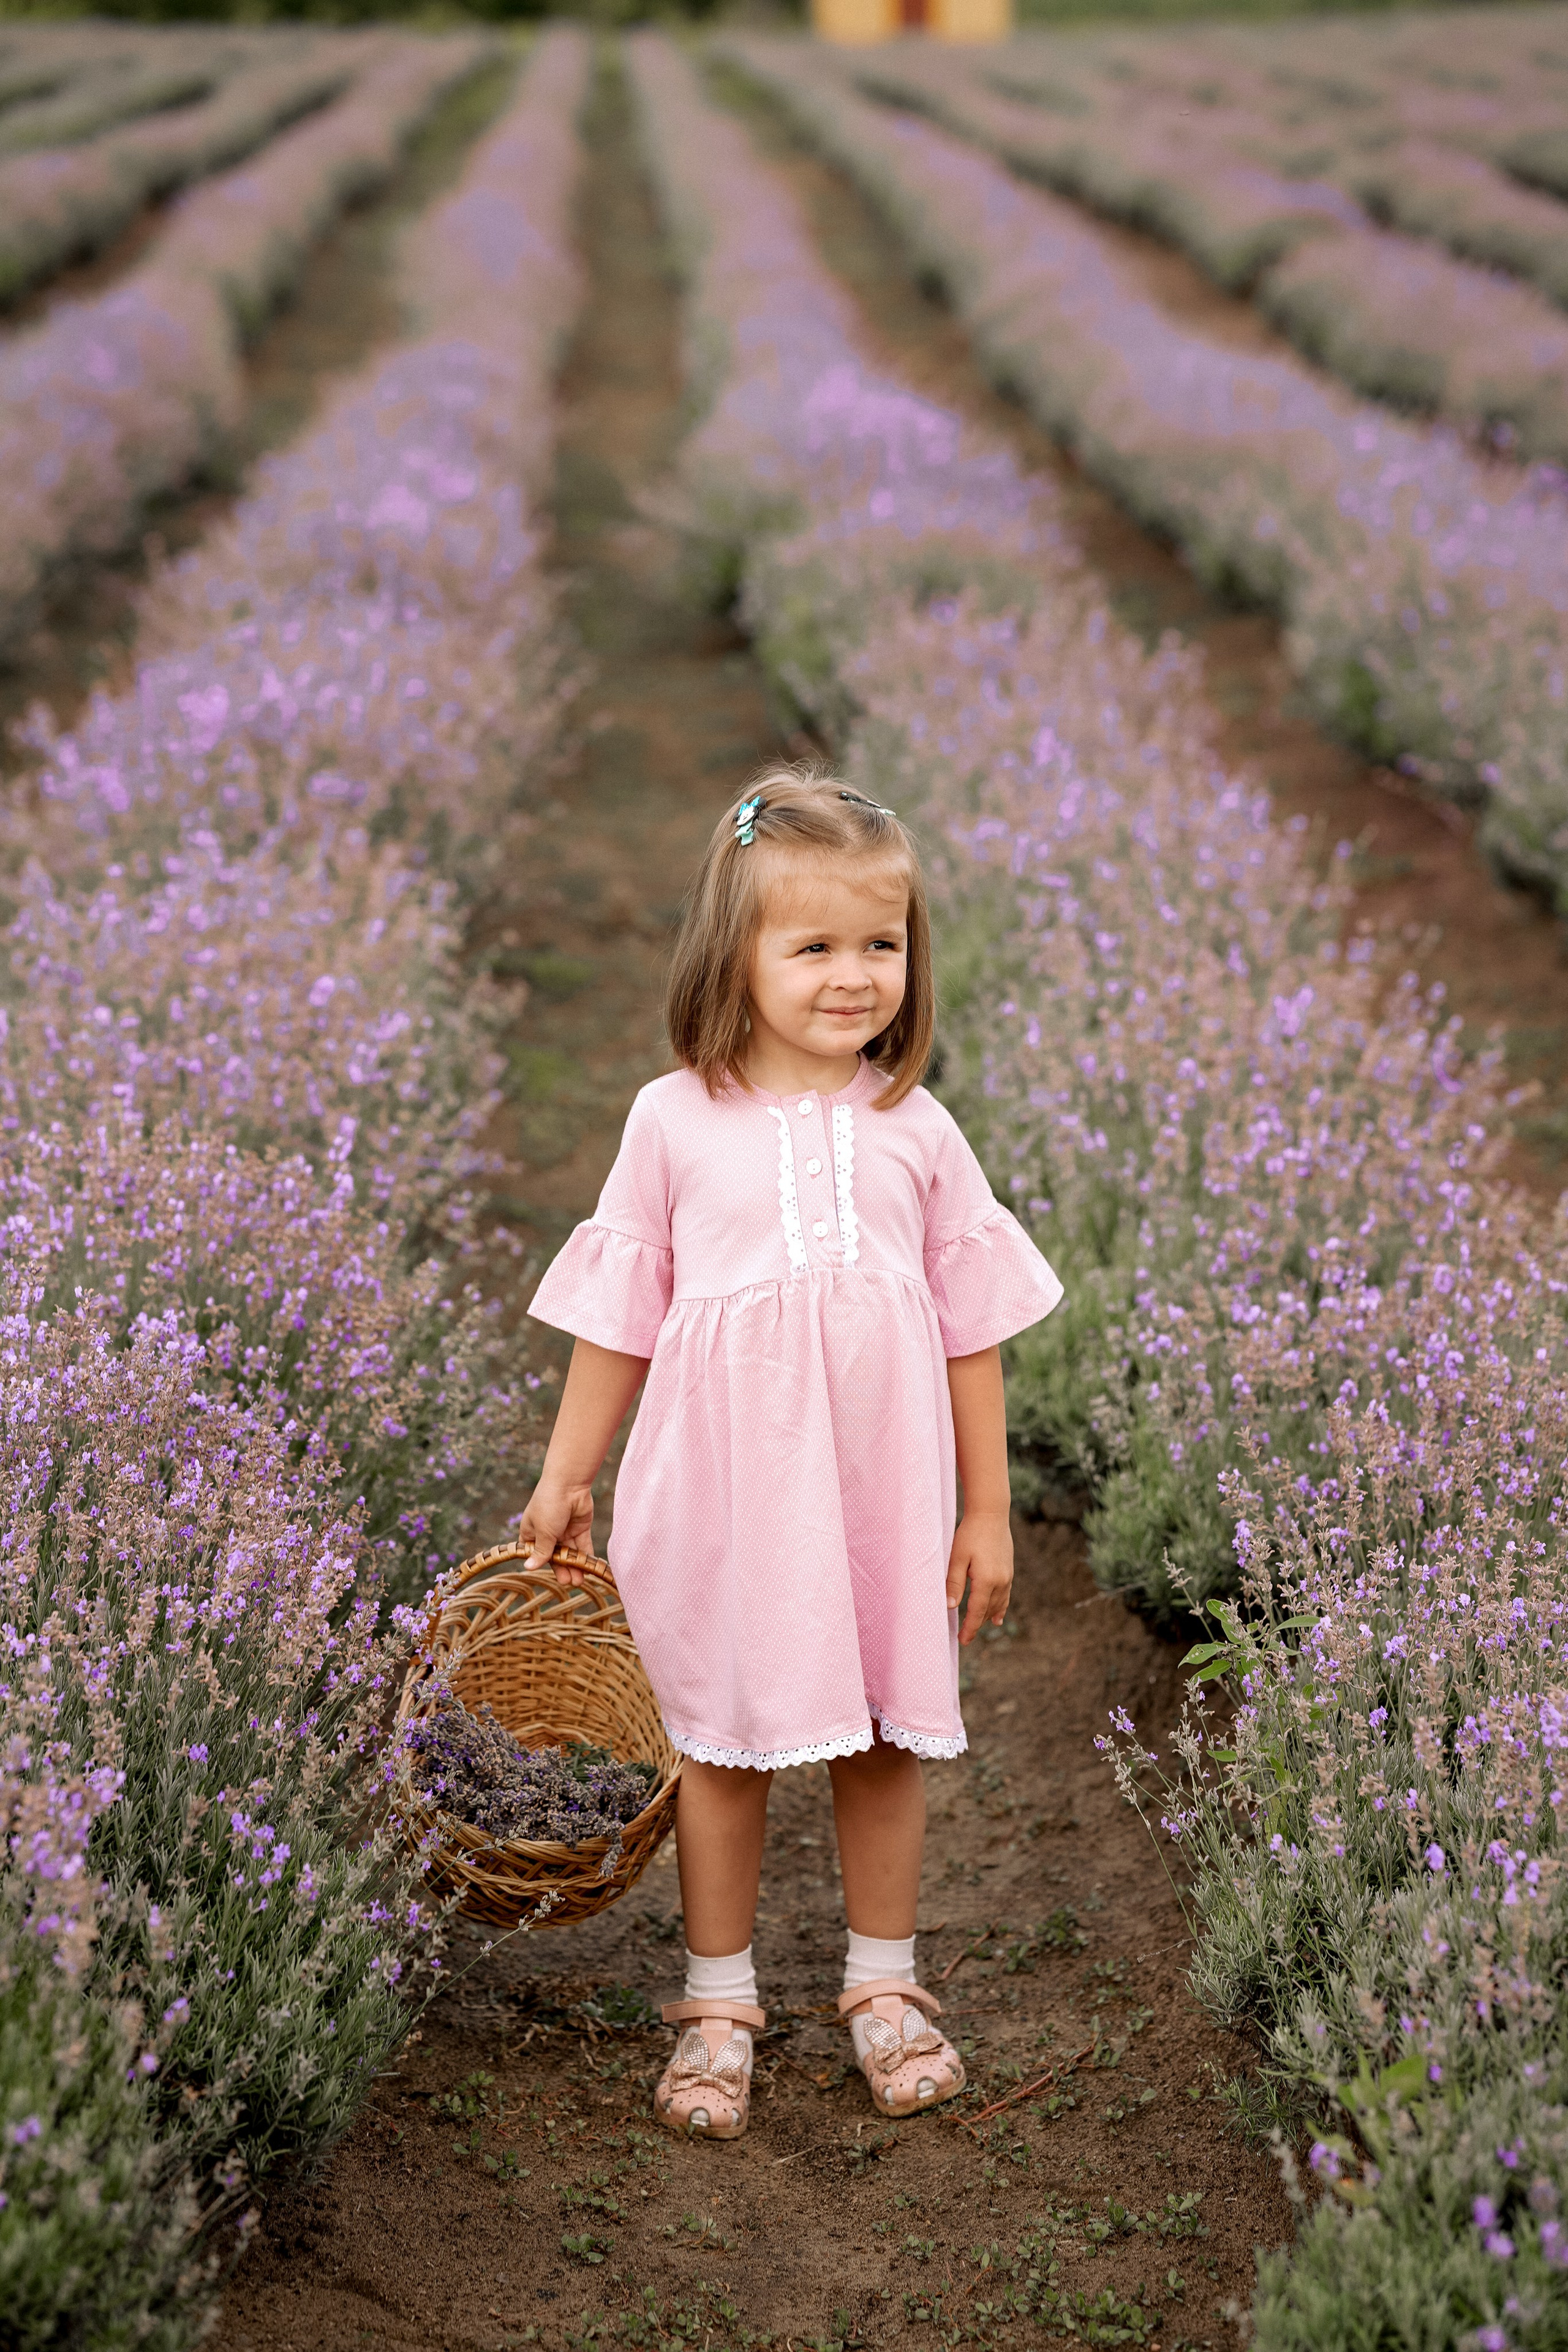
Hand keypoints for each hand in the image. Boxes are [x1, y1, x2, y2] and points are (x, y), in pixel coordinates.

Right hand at [519, 1478, 595, 1587]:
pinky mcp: (580, 1528)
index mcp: (531, 1532)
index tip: (548, 1577)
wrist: (570, 1483)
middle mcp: (548, 1533)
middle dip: (562, 1569)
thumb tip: (528, 1568)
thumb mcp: (544, 1531)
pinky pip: (582, 1546)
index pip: (535, 1553)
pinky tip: (589, 1569)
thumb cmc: (549, 1504)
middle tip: (569, 1583)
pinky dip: (585, 1557)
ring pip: (570, 1553)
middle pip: (555, 1556)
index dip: (541, 1564)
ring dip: (574, 1567)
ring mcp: (564, 1531)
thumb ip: (542, 1551)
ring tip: (579, 1581)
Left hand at [946, 1509, 1012, 1645]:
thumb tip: (949, 1607)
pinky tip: (998, 1617)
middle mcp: (1000, 1581)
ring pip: (998, 1604)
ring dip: (987, 1617)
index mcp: (986, 1580)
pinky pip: (1006, 1595)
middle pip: (987, 1610)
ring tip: (979, 1628)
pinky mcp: (1009, 1570)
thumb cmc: (970, 1534)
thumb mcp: (957, 1558)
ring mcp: (1007, 1576)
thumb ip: (954, 1583)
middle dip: (976, 1624)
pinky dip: (1001, 1608)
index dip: (969, 1628)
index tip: (963, 1641)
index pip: (976, 1611)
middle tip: (965, 1637)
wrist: (991, 1514)